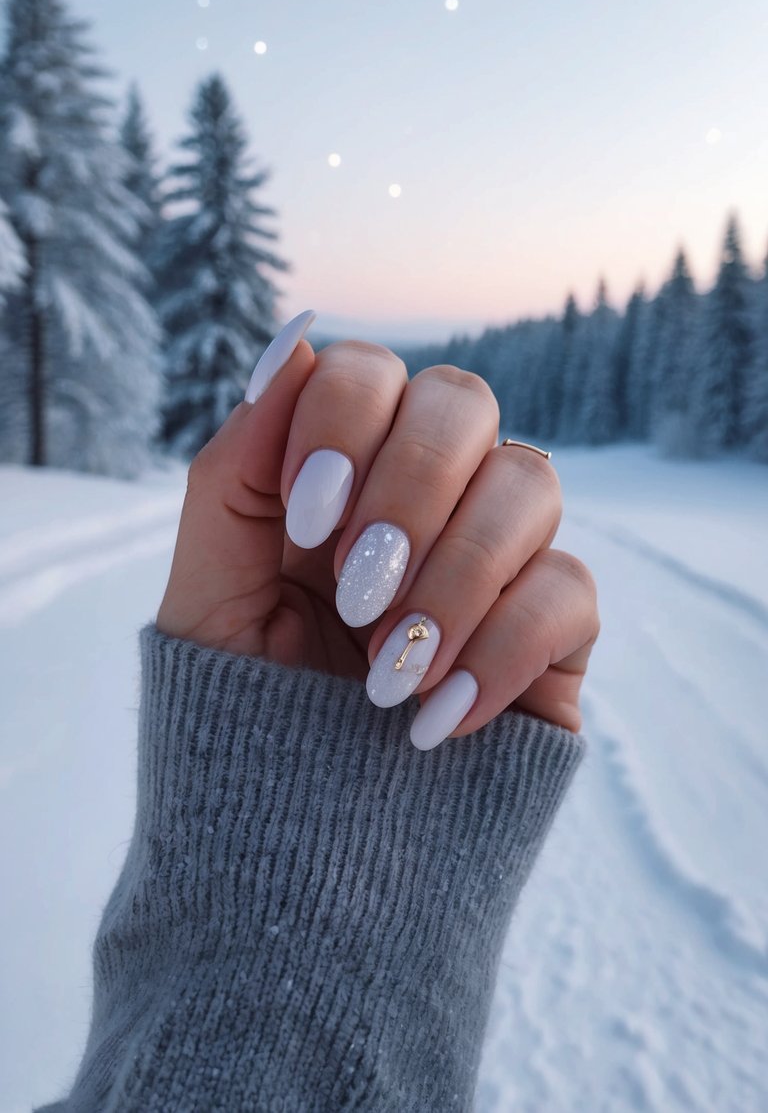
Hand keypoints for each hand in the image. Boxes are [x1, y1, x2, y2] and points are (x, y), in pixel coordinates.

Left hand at [156, 317, 598, 743]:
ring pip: (531, 481)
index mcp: (338, 475)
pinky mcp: (554, 635)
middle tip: (356, 588)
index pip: (369, 371)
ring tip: (384, 674)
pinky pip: (570, 589)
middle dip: (408, 487)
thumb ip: (234, 471)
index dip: (342, 421)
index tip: (304, 518)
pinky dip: (499, 650)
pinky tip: (435, 719)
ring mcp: (496, 560)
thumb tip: (289, 339)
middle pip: (463, 399)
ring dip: (453, 574)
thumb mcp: (209, 596)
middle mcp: (425, 499)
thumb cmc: (244, 720)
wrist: (300, 861)